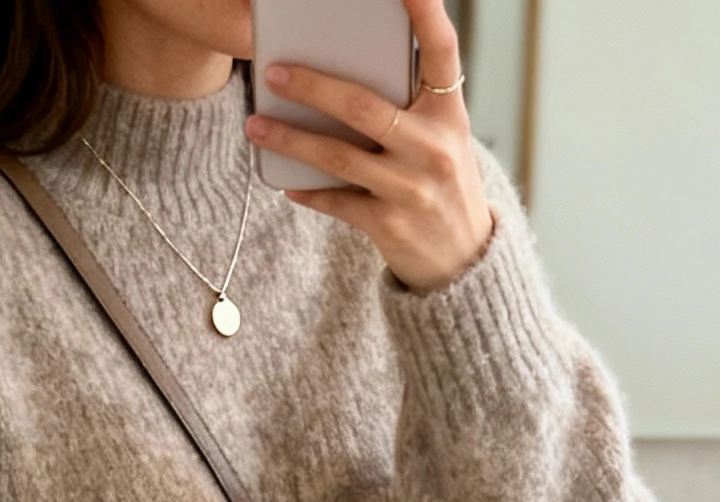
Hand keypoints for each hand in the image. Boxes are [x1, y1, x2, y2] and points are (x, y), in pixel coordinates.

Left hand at [245, 0, 493, 292]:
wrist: (463, 260)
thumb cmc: (442, 182)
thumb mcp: (442, 136)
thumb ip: (409, 103)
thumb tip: (343, 69)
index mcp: (450, 113)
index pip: (441, 50)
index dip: (425, 12)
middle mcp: (433, 147)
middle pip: (363, 106)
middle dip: (312, 86)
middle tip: (274, 72)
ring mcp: (410, 188)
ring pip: (338, 155)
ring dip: (291, 139)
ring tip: (256, 125)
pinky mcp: (389, 225)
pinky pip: (337, 200)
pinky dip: (309, 190)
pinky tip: (286, 181)